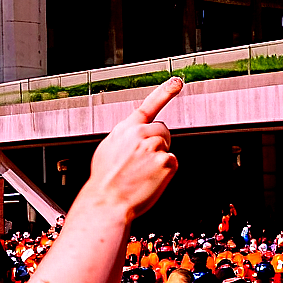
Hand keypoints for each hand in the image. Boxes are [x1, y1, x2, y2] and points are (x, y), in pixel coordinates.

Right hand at [88, 78, 182, 219]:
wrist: (108, 201)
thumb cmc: (105, 180)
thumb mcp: (108, 149)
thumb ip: (125, 137)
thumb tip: (134, 136)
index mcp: (126, 129)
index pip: (149, 105)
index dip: (165, 92)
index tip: (177, 82)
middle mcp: (140, 134)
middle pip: (163, 130)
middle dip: (159, 142)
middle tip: (144, 161)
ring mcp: (154, 147)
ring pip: (167, 147)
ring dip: (159, 159)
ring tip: (142, 173)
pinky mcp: (166, 162)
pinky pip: (172, 163)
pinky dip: (165, 172)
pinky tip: (150, 179)